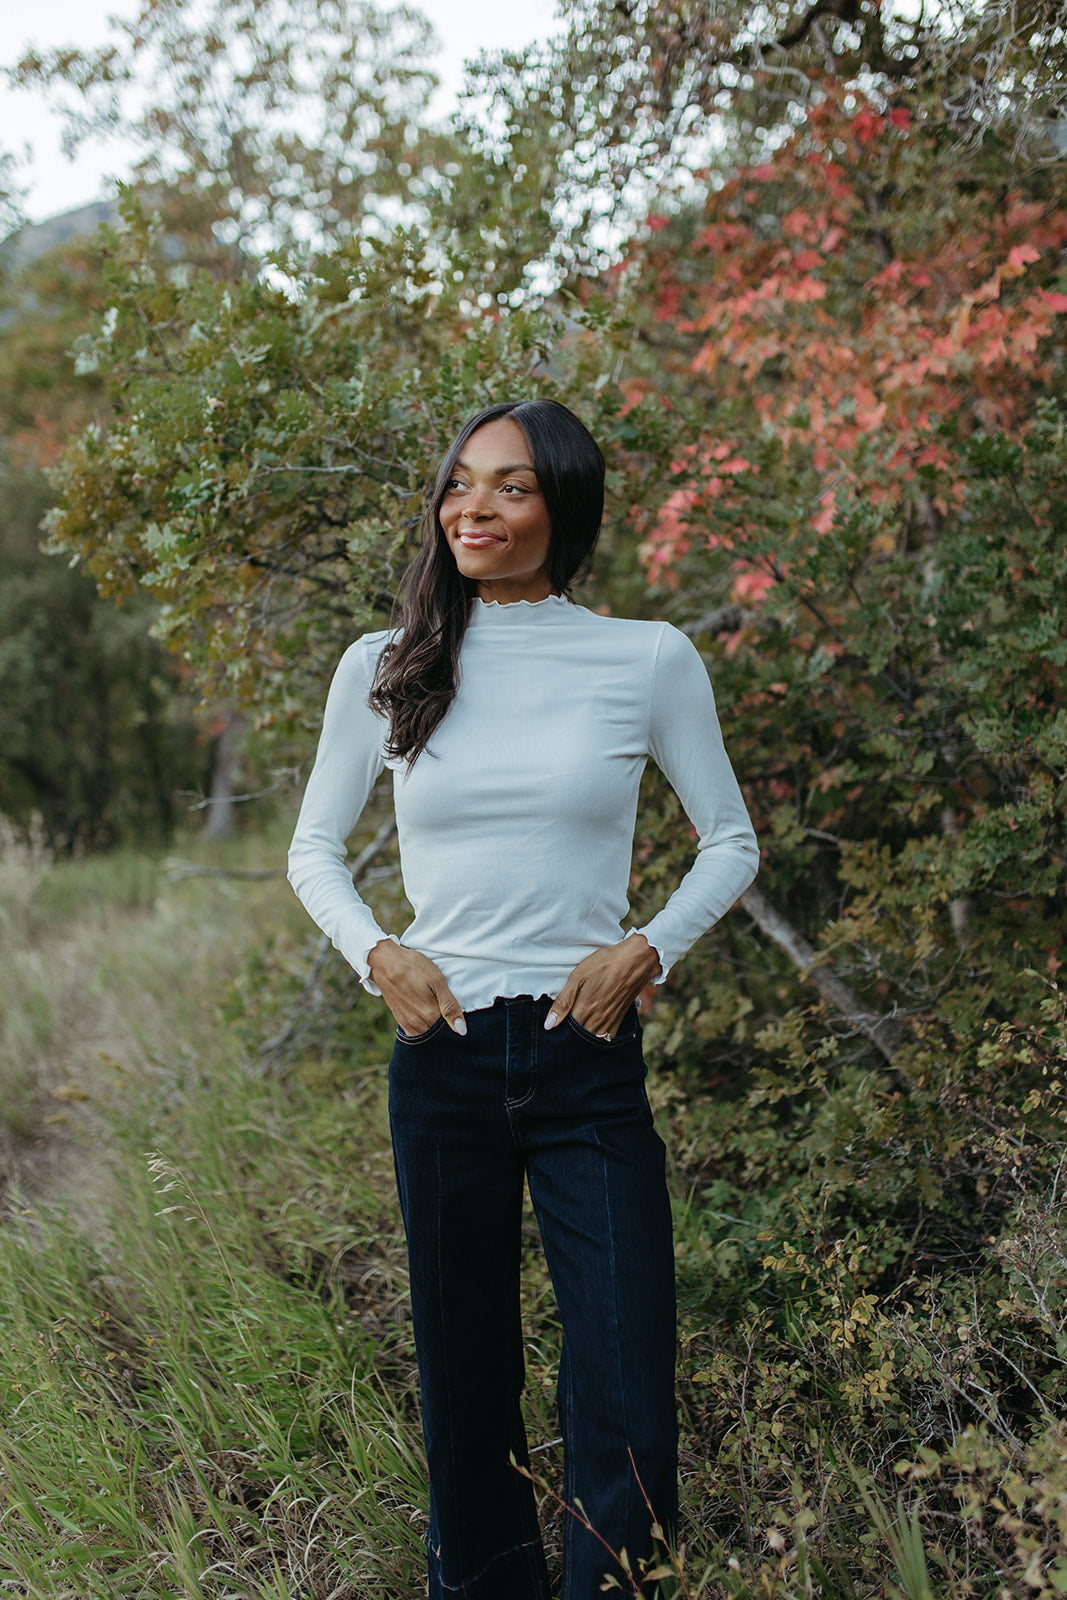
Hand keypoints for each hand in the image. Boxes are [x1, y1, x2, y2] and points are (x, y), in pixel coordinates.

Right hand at [368, 938, 466, 1036]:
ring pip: (427, 1033)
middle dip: (444, 1026)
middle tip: (444, 1006)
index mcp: (429, 1015)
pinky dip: (423, 1027)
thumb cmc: (413, 968)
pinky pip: (416, 1032)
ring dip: (433, 1026)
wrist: (385, 962)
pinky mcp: (400, 1020)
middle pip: (438, 1034)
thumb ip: (450, 1007)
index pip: (449, 1030)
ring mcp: (407, 1023)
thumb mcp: (437, 981)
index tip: (455, 1011)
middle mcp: (417, 1024)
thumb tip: (461, 1030)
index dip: (455, 1022)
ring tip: (434, 1007)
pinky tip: (425, 1012)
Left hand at [544, 934, 661, 1038]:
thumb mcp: (578, 977)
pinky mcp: (619, 1019)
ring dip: (584, 1040)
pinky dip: (599, 1039)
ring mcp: (610, 1021)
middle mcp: (597, 1020)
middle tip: (563, 1032)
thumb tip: (549, 1024)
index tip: (553, 1029)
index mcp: (584, 1010)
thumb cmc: (605, 964)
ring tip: (576, 1032)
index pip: (566, 1032)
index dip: (558, 1032)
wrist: (635, 961)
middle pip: (579, 1039)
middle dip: (570, 1038)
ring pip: (593, 1041)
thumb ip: (563, 1002)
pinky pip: (608, 1038)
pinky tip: (593, 1032)